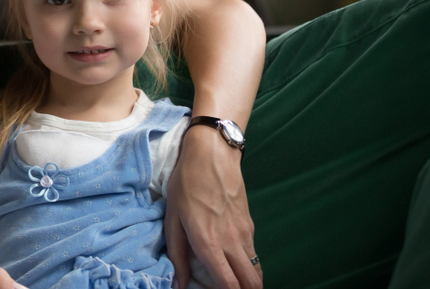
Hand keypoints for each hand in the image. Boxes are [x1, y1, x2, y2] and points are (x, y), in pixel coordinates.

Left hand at [165, 126, 261, 288]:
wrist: (213, 154)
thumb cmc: (186, 184)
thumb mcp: (172, 218)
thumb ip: (177, 254)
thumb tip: (179, 284)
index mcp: (208, 244)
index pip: (229, 286)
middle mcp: (231, 243)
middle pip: (252, 284)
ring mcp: (245, 234)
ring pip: (257, 271)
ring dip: (249, 282)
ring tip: (235, 282)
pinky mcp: (250, 225)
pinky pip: (254, 255)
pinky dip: (249, 266)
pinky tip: (236, 263)